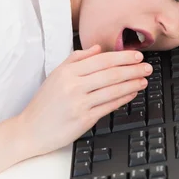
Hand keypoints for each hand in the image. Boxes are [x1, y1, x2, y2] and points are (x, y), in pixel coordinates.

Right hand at [17, 45, 151, 155]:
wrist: (31, 130)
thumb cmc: (45, 103)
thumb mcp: (56, 75)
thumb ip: (77, 59)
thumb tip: (98, 48)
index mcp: (67, 72)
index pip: (101, 60)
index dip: (123, 57)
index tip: (137, 56)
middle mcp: (73, 85)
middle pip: (111, 74)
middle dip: (133, 70)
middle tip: (147, 67)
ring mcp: (79, 102)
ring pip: (113, 89)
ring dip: (132, 84)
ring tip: (144, 80)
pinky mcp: (84, 119)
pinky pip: (109, 106)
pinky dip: (123, 98)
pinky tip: (132, 94)